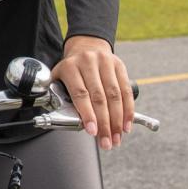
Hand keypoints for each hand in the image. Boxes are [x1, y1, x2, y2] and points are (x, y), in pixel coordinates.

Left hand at [51, 36, 133, 150]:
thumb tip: (60, 120)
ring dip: (117, 121)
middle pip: (99, 97)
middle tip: (106, 142)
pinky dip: (128, 110)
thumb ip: (59, 96)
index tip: (92, 131)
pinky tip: (126, 125)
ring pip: (115, 95)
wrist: (87, 46)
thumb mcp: (59, 77)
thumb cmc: (72, 69)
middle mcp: (88, 63)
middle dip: (104, 123)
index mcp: (70, 66)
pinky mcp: (119, 66)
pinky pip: (126, 91)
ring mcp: (105, 63)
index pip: (80, 93)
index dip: (87, 114)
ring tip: (116, 138)